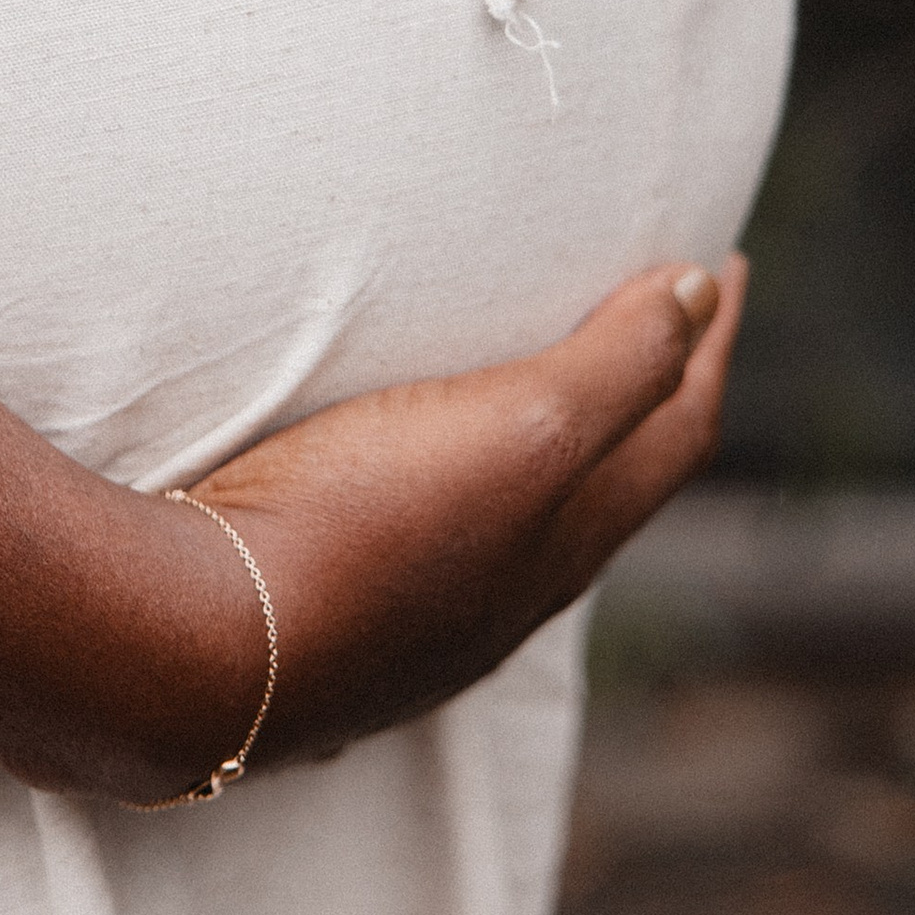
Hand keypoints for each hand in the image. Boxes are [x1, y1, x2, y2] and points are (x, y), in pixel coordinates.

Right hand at [130, 258, 744, 791]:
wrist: (194, 652)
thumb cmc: (362, 523)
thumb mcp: (519, 429)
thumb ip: (617, 366)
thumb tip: (698, 292)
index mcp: (567, 541)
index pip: (674, 431)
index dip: (708, 342)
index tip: (720, 261)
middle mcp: (509, 595)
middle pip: (611, 485)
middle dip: (646, 393)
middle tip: (655, 311)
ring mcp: (421, 621)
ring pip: (523, 525)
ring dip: (555, 445)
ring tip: (541, 380)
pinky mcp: (336, 624)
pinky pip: (441, 545)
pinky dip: (466, 486)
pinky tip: (415, 478)